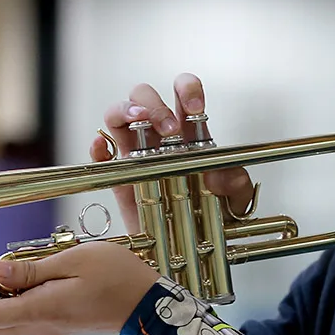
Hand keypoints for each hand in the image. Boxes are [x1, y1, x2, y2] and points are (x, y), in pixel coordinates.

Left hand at [0, 242, 159, 334]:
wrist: (146, 303)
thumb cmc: (117, 277)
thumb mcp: (75, 261)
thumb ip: (32, 269)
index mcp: (41, 311)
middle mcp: (39, 327)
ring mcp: (46, 329)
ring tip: (3, 270)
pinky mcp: (54, 325)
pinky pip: (17, 320)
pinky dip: (8, 301)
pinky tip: (22, 278)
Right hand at [89, 72, 254, 232]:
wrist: (189, 246)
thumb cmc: (212, 216)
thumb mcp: (235, 202)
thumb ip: (237, 186)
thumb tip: (222, 176)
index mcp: (188, 132)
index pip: (183, 91)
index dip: (187, 89)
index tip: (196, 109)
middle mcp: (158, 136)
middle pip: (144, 95)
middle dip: (155, 105)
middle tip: (170, 131)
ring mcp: (134, 153)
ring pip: (117, 113)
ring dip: (125, 110)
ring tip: (139, 122)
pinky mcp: (118, 176)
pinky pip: (100, 153)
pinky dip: (98, 146)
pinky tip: (104, 149)